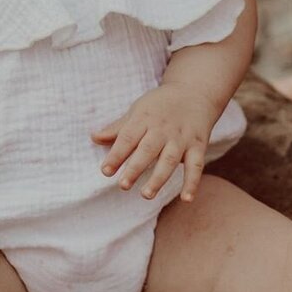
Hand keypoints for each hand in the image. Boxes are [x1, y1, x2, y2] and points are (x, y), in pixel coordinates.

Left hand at [91, 86, 215, 202]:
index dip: (116, 155)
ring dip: (158, 178)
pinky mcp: (198, 145)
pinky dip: (192, 182)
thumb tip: (94, 138)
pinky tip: (186, 199)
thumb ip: (118, 128)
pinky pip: (196, 165)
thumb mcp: (138, 110)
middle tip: (123, 185)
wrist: (195, 92)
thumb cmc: (160, 105)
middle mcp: (163, 129)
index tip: (105, 171)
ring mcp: (181, 138)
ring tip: (146, 194)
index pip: (128, 137)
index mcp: (144, 118)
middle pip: (148, 149)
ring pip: (169, 159)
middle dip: (135, 168)